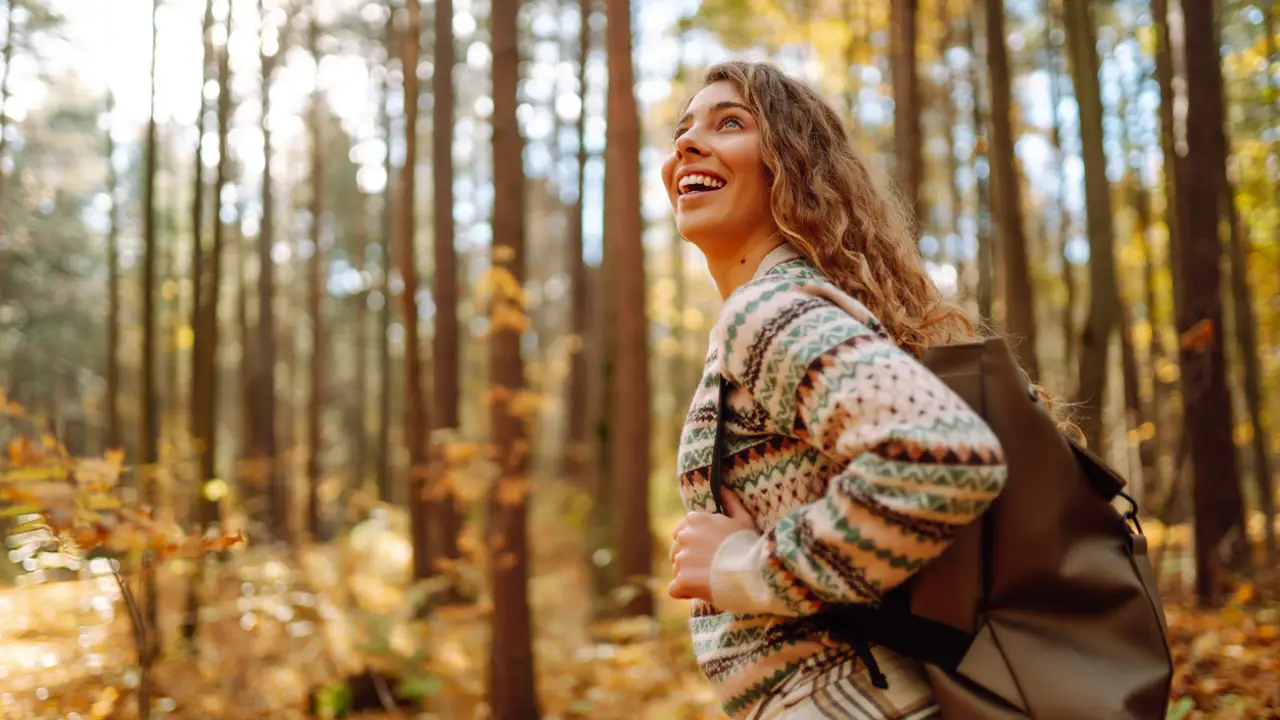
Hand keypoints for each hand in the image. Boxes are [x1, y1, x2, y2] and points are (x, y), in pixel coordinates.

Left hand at [668, 488, 756, 602]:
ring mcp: (681, 558)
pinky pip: (675, 590)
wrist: (753, 571)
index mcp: (695, 520)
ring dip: (690, 578)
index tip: (710, 555)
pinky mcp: (682, 579)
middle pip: (677, 553)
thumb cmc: (750, 545)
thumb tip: (723, 488)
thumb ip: (730, 502)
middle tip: (712, 570)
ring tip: (712, 581)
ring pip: (678, 571)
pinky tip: (702, 592)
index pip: (681, 534)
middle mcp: (683, 536)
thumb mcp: (743, 519)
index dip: (694, 547)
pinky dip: (684, 593)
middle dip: (690, 563)